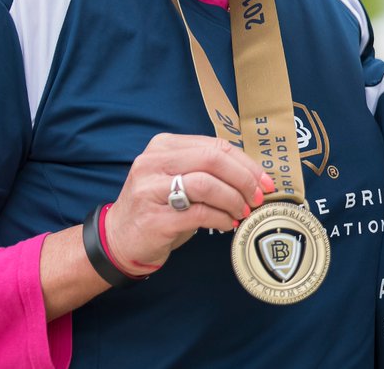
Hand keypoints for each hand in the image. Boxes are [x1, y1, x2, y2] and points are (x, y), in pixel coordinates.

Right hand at [102, 134, 271, 275]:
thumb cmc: (159, 207)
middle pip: (212, 160)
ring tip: (242, 212)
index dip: (245, 163)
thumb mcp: (179, 178)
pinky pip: (199, 213)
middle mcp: (153, 163)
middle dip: (243, 179)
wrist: (118, 238)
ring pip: (206, 185)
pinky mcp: (154, 219)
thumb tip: (254, 177)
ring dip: (233, 199)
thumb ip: (208, 170)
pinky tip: (228, 224)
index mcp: (163, 146)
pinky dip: (221, 218)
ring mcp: (150, 190)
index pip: (214, 146)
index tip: (264, 181)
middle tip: (256, 197)